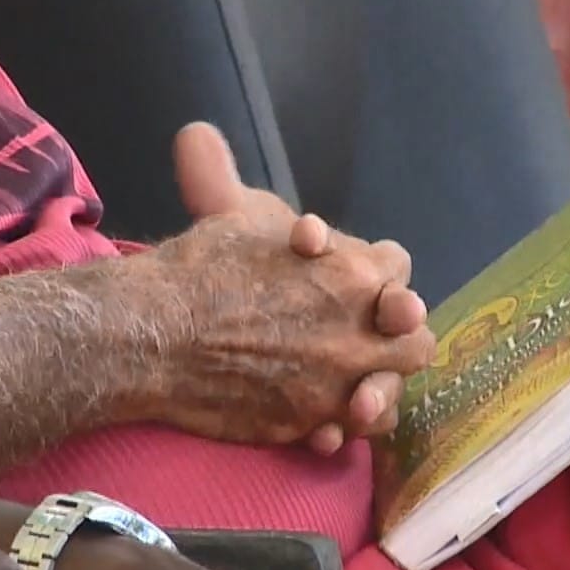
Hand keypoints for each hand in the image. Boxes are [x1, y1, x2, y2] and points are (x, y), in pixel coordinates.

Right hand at [139, 123, 434, 451]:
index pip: (399, 269)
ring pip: (389, 396)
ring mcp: (334, 384)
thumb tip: (195, 134)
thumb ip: (226, 176)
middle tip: (361, 338)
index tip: (355, 282)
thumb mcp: (227, 213)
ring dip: (374, 390)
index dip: (379, 277)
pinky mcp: (303, 423)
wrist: (153, 337)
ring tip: (347, 388)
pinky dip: (337, 428)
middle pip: (416, 341)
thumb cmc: (196, 268)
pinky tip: (318, 420)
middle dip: (395, 339)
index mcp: (354, 273)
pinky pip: (346, 435)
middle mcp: (358, 332)